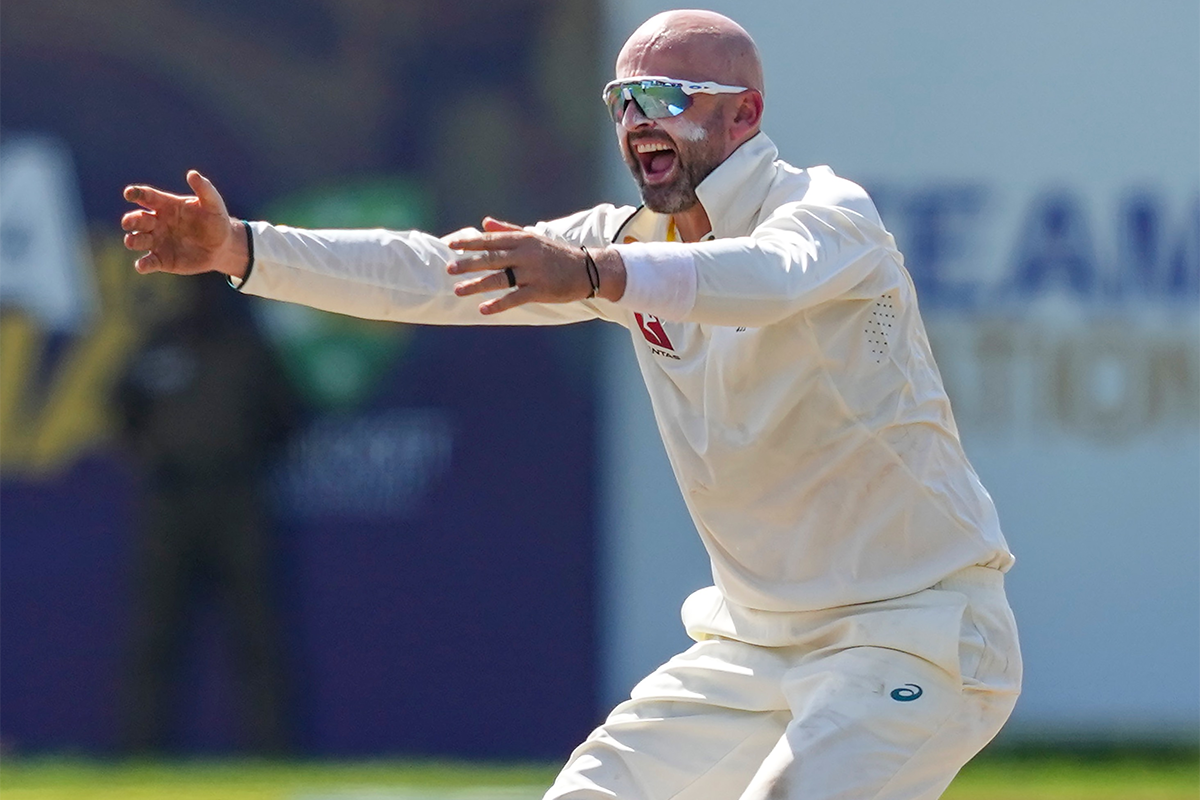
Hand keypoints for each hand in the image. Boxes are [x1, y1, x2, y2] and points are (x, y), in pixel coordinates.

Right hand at [121, 170, 248, 277]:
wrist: (223, 246)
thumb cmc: (216, 220)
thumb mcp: (213, 203)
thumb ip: (204, 188)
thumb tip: (192, 174)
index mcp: (165, 205)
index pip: (146, 197)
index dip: (136, 193)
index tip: (129, 193)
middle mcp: (156, 222)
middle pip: (137, 218)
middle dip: (130, 220)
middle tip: (129, 222)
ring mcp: (157, 241)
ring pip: (137, 239)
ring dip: (132, 240)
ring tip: (132, 240)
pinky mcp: (162, 260)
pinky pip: (148, 262)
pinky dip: (143, 264)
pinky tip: (142, 265)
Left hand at [447, 218, 624, 314]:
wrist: (587, 269)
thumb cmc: (556, 253)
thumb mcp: (532, 238)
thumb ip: (507, 230)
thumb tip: (484, 222)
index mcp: (522, 239)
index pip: (490, 240)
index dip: (469, 243)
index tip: (450, 246)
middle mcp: (525, 254)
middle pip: (491, 258)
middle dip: (468, 263)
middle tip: (448, 269)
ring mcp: (532, 272)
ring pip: (500, 278)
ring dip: (477, 285)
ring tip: (458, 290)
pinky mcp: (540, 290)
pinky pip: (515, 297)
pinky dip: (498, 304)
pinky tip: (482, 308)